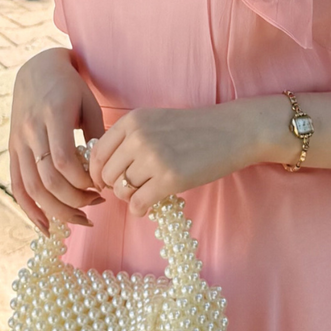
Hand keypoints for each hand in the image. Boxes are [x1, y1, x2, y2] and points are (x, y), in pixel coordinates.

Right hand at [7, 49, 106, 232]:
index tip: (102, 185)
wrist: (37, 69)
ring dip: (57, 211)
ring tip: (82, 221)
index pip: (63, 161)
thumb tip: (106, 172)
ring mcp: (18, 142)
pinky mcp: (12, 150)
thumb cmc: (71, 87)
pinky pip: (16, 186)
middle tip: (98, 204)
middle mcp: (30, 132)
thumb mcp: (89, 104)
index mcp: (51, 116)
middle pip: (47, 180)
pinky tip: (46, 227)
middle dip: (74, 201)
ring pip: (32, 188)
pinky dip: (29, 210)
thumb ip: (97, 136)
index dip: (83, 181)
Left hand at [86, 99, 281, 215]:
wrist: (232, 131)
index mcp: (132, 121)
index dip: (98, 171)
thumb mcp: (155, 122)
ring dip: (129, 197)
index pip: (97, 152)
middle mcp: (138, 137)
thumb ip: (129, 139)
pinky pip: (138, 203)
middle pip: (106, 173)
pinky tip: (148, 206)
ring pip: (121, 189)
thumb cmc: (194, 129)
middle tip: (130, 189)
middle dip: (114, 186)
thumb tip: (102, 170)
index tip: (107, 180)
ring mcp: (153, 158)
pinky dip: (139, 209)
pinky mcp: (169, 179)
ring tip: (144, 194)